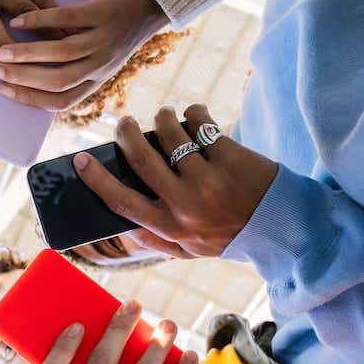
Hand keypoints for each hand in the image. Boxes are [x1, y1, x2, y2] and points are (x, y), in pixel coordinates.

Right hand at [0, 0, 168, 110]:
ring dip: (25, 55)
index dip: (30, 99)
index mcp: (97, 78)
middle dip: (20, 79)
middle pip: (56, 82)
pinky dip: (39, 21)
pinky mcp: (102, 14)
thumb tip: (29, 73)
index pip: (61, 101)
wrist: (152, 0)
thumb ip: (74, 67)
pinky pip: (66, 20)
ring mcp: (103, 40)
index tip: (3, 91)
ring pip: (60, 55)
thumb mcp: (100, 56)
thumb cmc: (117, 27)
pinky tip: (19, 20)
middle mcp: (101, 65)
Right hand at [76, 104, 278, 256]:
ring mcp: (208, 180)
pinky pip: (199, 122)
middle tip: (124, 123)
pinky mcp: (230, 158)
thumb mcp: (191, 249)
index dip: (96, 179)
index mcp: (170, 228)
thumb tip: (122, 225)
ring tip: (166, 118)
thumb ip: (156, 240)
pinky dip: (193, 114)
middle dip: (126, 133)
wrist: (283, 226)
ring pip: (169, 134)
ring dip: (162, 118)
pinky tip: (197, 118)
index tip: (80, 159)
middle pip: (140, 158)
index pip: (121, 202)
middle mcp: (185, 205)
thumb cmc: (230, 235)